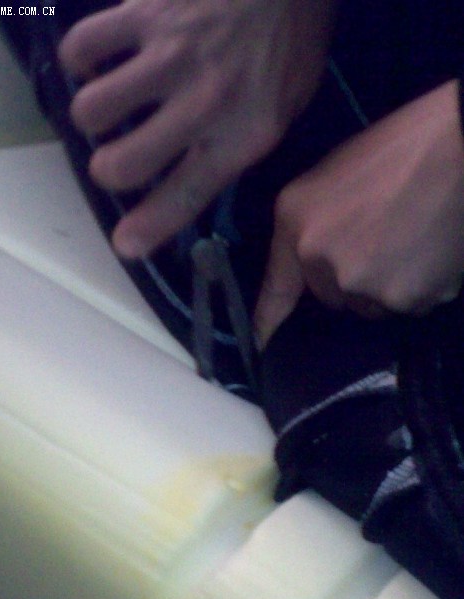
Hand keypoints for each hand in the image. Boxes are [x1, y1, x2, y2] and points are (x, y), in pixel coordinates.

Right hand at [59, 0, 337, 256]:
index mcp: (242, 134)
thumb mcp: (282, 110)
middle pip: (122, 164)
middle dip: (108, 170)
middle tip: (115, 157)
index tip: (125, 245)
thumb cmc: (291, 41)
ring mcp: (169, 55)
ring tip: (105, 106)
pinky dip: (80, 60)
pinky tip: (96, 61)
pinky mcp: (144, 11)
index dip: (148, 228)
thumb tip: (189, 174)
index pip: (185, 195)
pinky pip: (83, 47)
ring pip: (92, 109)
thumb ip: (236, 145)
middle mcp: (202, 103)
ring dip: (91, 117)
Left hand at [254, 80, 463, 345]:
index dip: (266, 324)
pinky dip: (420, 286)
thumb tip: (307, 273)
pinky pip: (409, 305)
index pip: (276, 293)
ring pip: (371, 305)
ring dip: (384, 285)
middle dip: (349, 277)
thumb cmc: (394, 152)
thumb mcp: (326, 180)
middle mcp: (325, 267)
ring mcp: (367, 287)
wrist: (460, 148)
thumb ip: (305, 229)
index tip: (258, 346)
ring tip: (409, 239)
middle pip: (333, 297)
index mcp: (297, 229)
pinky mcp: (410, 300)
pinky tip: (430, 250)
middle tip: (379, 237)